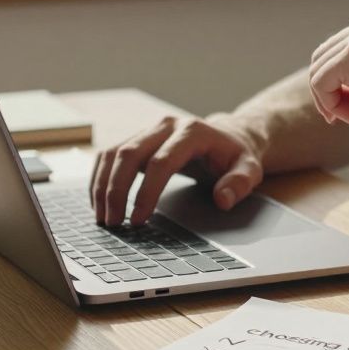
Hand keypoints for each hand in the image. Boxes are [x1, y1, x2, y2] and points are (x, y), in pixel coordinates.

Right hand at [90, 114, 265, 225]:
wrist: (228, 136)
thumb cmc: (235, 155)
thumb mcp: (250, 169)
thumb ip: (240, 183)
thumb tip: (223, 200)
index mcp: (192, 131)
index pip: (161, 162)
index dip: (146, 192)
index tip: (138, 220)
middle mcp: (166, 126)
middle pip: (129, 153)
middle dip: (116, 190)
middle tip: (113, 223)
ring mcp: (149, 130)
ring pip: (114, 152)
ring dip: (102, 186)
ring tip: (103, 218)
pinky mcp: (138, 138)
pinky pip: (110, 155)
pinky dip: (100, 178)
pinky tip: (99, 202)